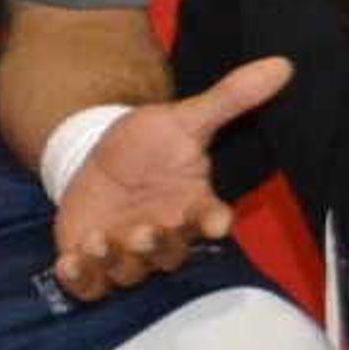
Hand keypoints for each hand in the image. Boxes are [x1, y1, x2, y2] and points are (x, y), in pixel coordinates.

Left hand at [49, 54, 290, 299]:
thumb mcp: (184, 118)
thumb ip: (230, 98)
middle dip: (157, 246)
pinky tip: (66, 264)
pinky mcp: (93, 264)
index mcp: (193, 206)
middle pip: (169, 254)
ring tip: (98, 240)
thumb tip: (282, 64)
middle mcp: (165, 235)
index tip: (216, 221)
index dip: (214, 222)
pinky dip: (79, 280)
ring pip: (129, 271)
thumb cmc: (151, 144)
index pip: (211, 219)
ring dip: (114, 261)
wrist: (101, 159)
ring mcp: (128, 254)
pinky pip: (90, 285)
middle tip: (144, 231)